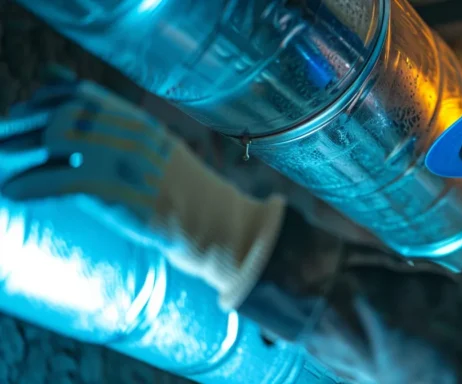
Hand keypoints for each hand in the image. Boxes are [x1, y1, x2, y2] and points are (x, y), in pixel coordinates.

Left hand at [0, 79, 286, 308]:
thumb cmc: (183, 192)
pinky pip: (60, 178)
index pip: (80, 93)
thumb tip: (83, 108)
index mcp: (139, 122)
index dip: (44, 101)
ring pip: (55, 139)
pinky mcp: (117, 188)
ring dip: (17, 150)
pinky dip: (30, 184)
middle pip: (62, 113)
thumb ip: (119, 128)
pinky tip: (14, 193)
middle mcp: (131, 133)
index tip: (26, 116)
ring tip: (1, 164)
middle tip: (4, 142)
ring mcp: (125, 158)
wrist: (216, 224)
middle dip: (23, 125)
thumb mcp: (155, 150)